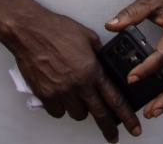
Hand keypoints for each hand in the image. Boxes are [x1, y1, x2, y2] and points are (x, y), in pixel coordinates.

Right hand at [0, 5, 140, 140]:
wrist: (29, 31)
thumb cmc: (56, 30)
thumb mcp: (87, 37)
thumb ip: (99, 54)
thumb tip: (105, 65)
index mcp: (92, 70)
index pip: (115, 99)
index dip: (127, 116)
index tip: (133, 127)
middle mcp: (78, 85)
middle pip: (99, 115)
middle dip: (109, 129)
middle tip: (113, 137)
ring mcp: (61, 92)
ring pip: (78, 114)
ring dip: (81, 109)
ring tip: (78, 98)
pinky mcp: (45, 95)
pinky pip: (58, 112)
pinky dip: (61, 107)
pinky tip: (61, 97)